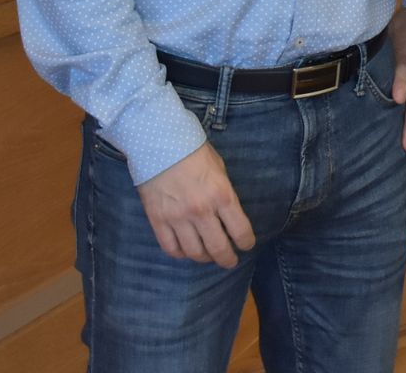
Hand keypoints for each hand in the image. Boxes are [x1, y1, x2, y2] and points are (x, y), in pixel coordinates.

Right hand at [136, 142, 254, 267]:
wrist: (159, 144)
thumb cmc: (194, 152)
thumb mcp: (219, 169)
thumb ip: (224, 193)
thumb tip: (228, 215)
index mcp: (221, 195)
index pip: (240, 230)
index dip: (246, 243)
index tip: (247, 245)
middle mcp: (201, 211)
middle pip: (218, 248)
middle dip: (227, 259)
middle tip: (229, 262)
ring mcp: (178, 218)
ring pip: (194, 253)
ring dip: (204, 258)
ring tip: (208, 256)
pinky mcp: (158, 221)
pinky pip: (171, 248)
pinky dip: (180, 254)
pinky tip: (186, 250)